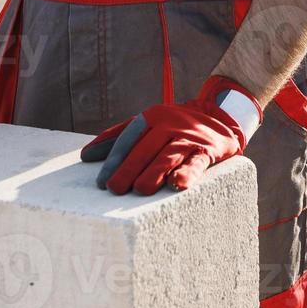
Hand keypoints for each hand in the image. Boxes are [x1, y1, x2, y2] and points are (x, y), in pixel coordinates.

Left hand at [79, 75, 261, 194]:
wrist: (221, 118)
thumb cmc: (175, 128)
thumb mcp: (148, 125)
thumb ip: (118, 137)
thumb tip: (85, 156)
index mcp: (152, 117)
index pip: (129, 138)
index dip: (114, 159)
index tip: (102, 182)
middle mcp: (170, 124)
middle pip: (146, 148)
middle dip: (129, 168)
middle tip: (115, 189)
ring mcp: (189, 137)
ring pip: (168, 155)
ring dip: (154, 172)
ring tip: (141, 189)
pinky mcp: (207, 151)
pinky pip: (196, 162)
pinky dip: (187, 173)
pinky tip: (177, 184)